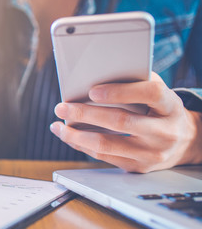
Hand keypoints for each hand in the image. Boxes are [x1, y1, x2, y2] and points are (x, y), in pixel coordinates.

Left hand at [51, 72, 201, 172]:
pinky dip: (82, 146)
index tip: (92, 91)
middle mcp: (164, 132)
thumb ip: (135, 83)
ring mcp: (151, 154)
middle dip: (85, 114)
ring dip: (75, 136)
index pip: (150, 94)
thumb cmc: (162, 110)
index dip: (120, 91)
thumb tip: (94, 75)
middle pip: (120, 122)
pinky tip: (69, 137)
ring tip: (57, 126)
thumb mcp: (159, 94)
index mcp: (171, 106)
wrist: (185, 142)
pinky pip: (104, 157)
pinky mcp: (138, 167)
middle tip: (62, 107)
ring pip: (107, 145)